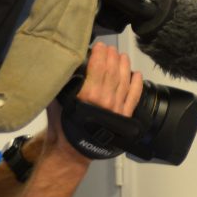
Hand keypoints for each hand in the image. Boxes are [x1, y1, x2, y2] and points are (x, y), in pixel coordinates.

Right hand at [44, 41, 143, 161]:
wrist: (74, 149)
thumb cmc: (64, 126)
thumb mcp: (58, 101)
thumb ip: (64, 85)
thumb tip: (66, 68)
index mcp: (89, 95)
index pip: (99, 68)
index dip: (101, 54)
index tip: (101, 46)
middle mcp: (106, 100)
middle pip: (113, 72)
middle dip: (113, 57)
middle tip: (111, 49)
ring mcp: (118, 108)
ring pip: (125, 81)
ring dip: (125, 67)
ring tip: (123, 57)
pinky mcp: (125, 116)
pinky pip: (134, 96)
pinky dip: (137, 84)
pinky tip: (137, 75)